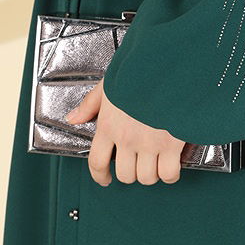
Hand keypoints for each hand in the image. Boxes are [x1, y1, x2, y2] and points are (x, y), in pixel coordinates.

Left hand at [65, 77, 185, 185]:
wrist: (168, 65)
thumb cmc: (139, 71)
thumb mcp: (108, 83)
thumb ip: (90, 104)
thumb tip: (73, 118)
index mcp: (109, 125)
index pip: (97, 162)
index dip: (100, 176)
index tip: (105, 178)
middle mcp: (127, 138)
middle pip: (125, 175)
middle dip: (131, 172)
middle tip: (137, 163)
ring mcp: (149, 143)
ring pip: (147, 177)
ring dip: (151, 173)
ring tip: (155, 161)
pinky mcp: (172, 144)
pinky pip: (169, 174)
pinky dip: (170, 174)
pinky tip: (171, 164)